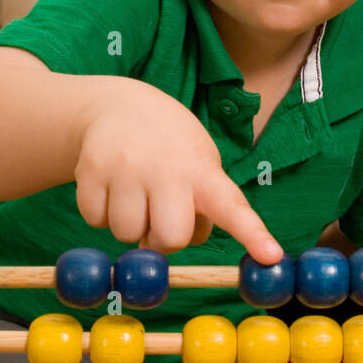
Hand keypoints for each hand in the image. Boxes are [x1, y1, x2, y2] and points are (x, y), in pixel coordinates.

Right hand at [74, 80, 282, 262]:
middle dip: (162, 240)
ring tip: (134, 193)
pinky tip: (111, 186)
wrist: (120, 105)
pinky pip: (95, 220)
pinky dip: (101, 213)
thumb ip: (204, 205)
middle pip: (170, 239)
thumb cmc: (171, 147)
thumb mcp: (200, 165)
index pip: (233, 206)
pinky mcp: (90, 170)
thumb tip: (184, 242)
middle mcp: (167, 168)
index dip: (253, 234)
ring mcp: (126, 168)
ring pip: (126, 233)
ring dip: (129, 225)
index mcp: (203, 170)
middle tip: (158, 216)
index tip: (272, 257)